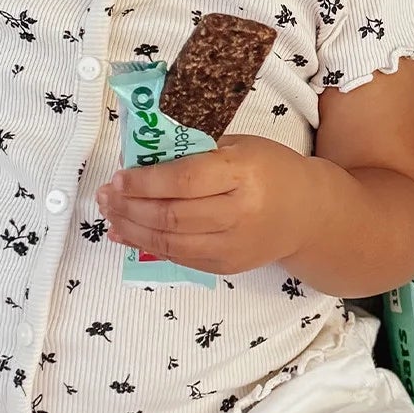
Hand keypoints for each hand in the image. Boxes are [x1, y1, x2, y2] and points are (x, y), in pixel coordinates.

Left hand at [95, 134, 316, 275]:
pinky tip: (125, 233)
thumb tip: (141, 160)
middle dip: (130, 207)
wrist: (308, 214)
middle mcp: (239, 214)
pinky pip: (179, 257)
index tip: (119, 177)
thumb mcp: (239, 146)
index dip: (145, 181)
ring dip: (131, 228)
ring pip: (170, 242)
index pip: (184, 181)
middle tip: (105, 195)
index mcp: (242, 174)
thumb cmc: (270, 170)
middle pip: (172, 215)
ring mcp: (232, 245)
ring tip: (109, 213)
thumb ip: (194, 151)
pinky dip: (147, 246)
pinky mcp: (226, 266)